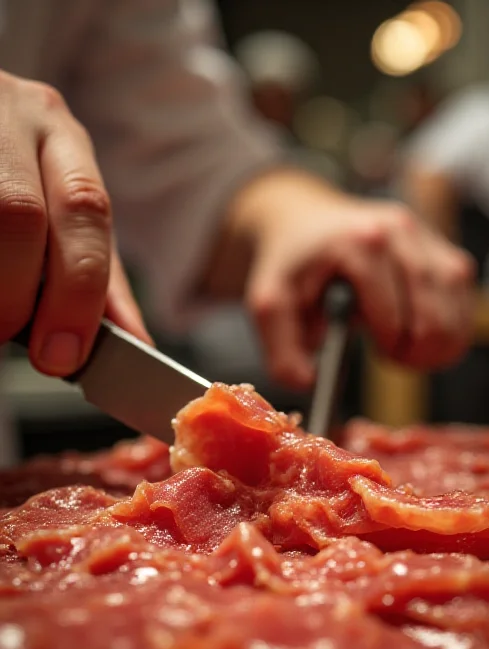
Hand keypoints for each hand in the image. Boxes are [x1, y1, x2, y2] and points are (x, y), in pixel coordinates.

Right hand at [0, 71, 148, 375]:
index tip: (64, 354)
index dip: (78, 290)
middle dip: (17, 293)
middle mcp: (13, 115)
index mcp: (62, 138)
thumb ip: (97, 272)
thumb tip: (137, 341)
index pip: (85, 210)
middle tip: (9, 336)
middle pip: (19, 212)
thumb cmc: (17, 169)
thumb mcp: (62, 205)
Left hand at [231, 170, 473, 387]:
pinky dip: (453, 330)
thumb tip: (309, 383)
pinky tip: (425, 338)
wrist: (304, 222)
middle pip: (434, 313)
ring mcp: (427, 237)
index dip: (389, 344)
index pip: (394, 313)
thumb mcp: (271, 305)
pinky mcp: (443, 249)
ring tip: (409, 351)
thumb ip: (283, 350)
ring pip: (458, 306)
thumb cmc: (290, 266)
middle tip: (393, 358)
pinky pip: (466, 299)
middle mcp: (400, 232)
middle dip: (417, 350)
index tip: (376, 353)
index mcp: (360, 243)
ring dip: (440, 343)